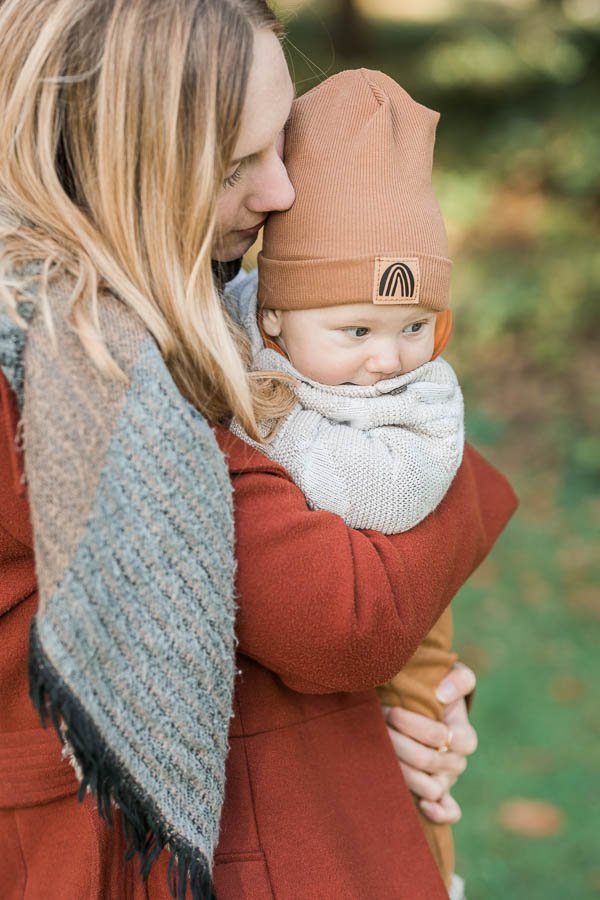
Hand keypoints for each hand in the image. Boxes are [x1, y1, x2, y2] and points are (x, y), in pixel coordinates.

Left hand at [384, 663, 477, 824]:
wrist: (430, 709)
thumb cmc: (439, 690)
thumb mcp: (454, 675)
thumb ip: (458, 679)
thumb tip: (443, 695)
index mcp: (463, 734)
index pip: (441, 736)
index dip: (413, 726)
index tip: (391, 711)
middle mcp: (457, 761)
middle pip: (428, 761)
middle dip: (398, 743)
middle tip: (379, 727)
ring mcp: (448, 780)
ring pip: (430, 787)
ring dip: (403, 771)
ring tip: (383, 753)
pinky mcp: (440, 794)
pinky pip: (450, 811)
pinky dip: (439, 812)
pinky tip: (421, 804)